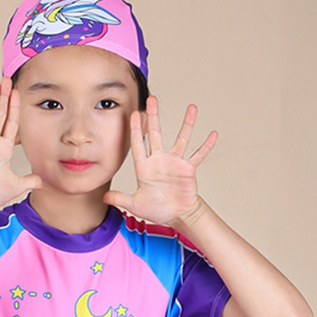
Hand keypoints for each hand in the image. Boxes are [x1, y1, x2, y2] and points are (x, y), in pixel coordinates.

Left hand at [104, 97, 216, 227]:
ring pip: (181, 139)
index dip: (135, 129)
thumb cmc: (157, 210)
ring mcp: (175, 163)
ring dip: (187, 124)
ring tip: (192, 108)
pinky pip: (198, 155)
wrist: (176, 216)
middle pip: (156, 134)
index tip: (133, 113)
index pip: (138, 144)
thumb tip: (103, 197)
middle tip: (152, 99)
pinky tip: (213, 134)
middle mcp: (160, 161)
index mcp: (145, 168)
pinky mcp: (188, 169)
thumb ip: (120, 198)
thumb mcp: (134, 205)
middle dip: (153, 117)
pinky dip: (206, 146)